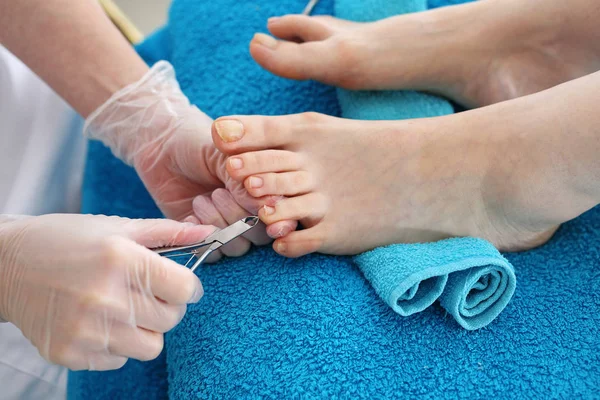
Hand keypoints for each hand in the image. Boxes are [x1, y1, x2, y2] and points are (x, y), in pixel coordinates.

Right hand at [0, 214, 212, 370]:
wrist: (6, 266)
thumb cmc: (66, 240)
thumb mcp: (117, 227)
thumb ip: (167, 233)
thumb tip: (208, 234)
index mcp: (121, 259)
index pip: (185, 289)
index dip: (188, 286)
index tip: (179, 283)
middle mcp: (105, 298)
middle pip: (172, 319)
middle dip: (166, 305)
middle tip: (145, 291)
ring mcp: (86, 330)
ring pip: (151, 346)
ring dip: (145, 329)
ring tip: (123, 308)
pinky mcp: (70, 353)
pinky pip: (119, 359)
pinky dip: (117, 344)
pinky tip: (98, 321)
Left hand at [83, 61, 295, 257]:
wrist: (160, 146)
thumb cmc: (198, 142)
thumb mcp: (227, 154)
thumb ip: (247, 178)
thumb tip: (267, 204)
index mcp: (267, 188)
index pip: (283, 210)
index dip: (271, 208)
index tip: (250, 193)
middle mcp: (252, 211)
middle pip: (263, 235)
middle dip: (239, 215)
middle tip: (219, 191)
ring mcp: (229, 226)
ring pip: (238, 247)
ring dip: (218, 224)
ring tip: (202, 199)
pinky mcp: (204, 237)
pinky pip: (212, 253)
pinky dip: (200, 236)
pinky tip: (191, 213)